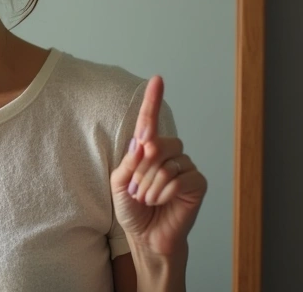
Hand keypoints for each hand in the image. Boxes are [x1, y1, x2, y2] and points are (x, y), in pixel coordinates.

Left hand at [110, 76, 206, 259]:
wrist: (146, 235)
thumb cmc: (132, 208)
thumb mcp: (119, 184)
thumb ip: (128, 162)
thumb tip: (143, 142)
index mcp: (147, 149)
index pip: (149, 122)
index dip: (153, 100)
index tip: (157, 79)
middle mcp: (169, 153)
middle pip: (156, 145)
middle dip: (140, 171)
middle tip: (137, 191)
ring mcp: (185, 166)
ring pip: (165, 165)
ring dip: (150, 186)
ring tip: (147, 199)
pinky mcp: (197, 183)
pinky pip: (179, 179)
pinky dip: (164, 193)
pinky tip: (161, 202)